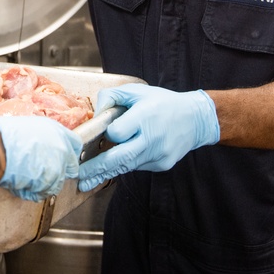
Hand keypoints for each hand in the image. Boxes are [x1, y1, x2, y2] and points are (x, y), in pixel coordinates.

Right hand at [0, 116, 82, 202]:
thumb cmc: (0, 136)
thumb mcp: (25, 128)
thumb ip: (39, 138)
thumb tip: (40, 147)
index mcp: (55, 129)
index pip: (76, 144)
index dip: (68, 155)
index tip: (62, 161)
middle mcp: (61, 145)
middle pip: (70, 167)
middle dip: (56, 173)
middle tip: (38, 173)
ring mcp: (58, 162)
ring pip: (56, 183)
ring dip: (42, 185)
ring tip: (23, 178)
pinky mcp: (51, 178)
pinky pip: (44, 192)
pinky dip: (32, 193)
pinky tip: (20, 184)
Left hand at [77, 84, 218, 191]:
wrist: (196, 119)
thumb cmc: (163, 102)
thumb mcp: (137, 91)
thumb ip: (112, 97)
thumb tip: (95, 112)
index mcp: (145, 117)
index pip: (117, 133)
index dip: (108, 132)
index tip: (103, 131)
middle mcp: (153, 138)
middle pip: (120, 158)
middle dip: (96, 168)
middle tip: (78, 175)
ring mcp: (159, 154)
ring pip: (127, 166)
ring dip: (105, 174)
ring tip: (85, 182)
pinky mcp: (163, 164)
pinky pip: (138, 166)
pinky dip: (125, 164)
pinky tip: (114, 165)